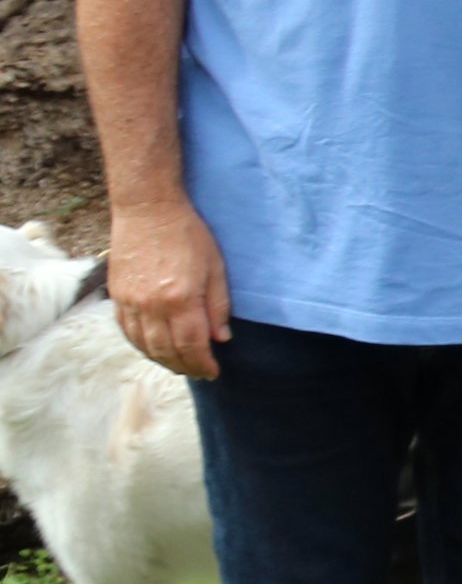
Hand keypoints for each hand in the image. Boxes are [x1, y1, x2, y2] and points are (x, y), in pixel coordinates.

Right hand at [105, 199, 230, 380]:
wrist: (147, 210)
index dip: (203, 363)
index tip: (213, 372)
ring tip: (180, 365)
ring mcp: (130, 302)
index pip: (192, 345)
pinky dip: (141, 346)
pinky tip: (154, 349)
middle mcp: (151, 306)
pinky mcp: (117, 296)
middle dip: (185, 367)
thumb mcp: (215, 267)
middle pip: (166, 351)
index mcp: (180, 299)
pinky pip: (127, 331)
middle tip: (200, 373)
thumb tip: (221, 338)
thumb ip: (218, 305)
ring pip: (144, 345)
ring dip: (163, 361)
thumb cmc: (188, 234)